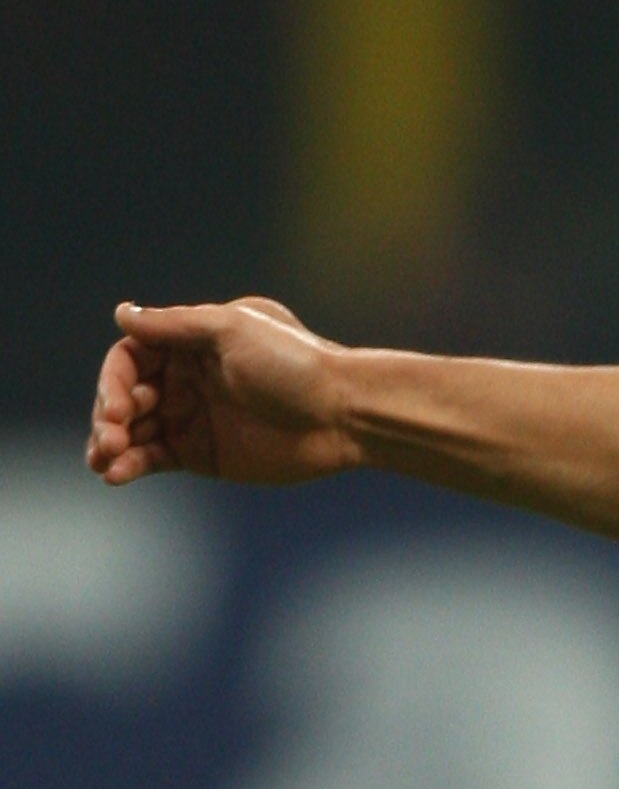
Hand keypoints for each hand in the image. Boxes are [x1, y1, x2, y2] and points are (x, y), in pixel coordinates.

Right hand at [88, 298, 362, 489]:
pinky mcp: (203, 454)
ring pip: (135, 430)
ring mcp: (192, 417)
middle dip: (110, 416)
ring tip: (103, 462)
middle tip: (110, 437)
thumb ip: (176, 326)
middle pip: (127, 395)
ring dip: (111, 444)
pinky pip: (155, 458)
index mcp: (190, 342)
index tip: (120, 407)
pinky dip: (133, 465)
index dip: (115, 382)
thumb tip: (123, 314)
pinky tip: (117, 474)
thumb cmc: (294, 363)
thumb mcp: (233, 331)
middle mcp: (185, 378)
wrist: (345, 414)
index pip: (131, 358)